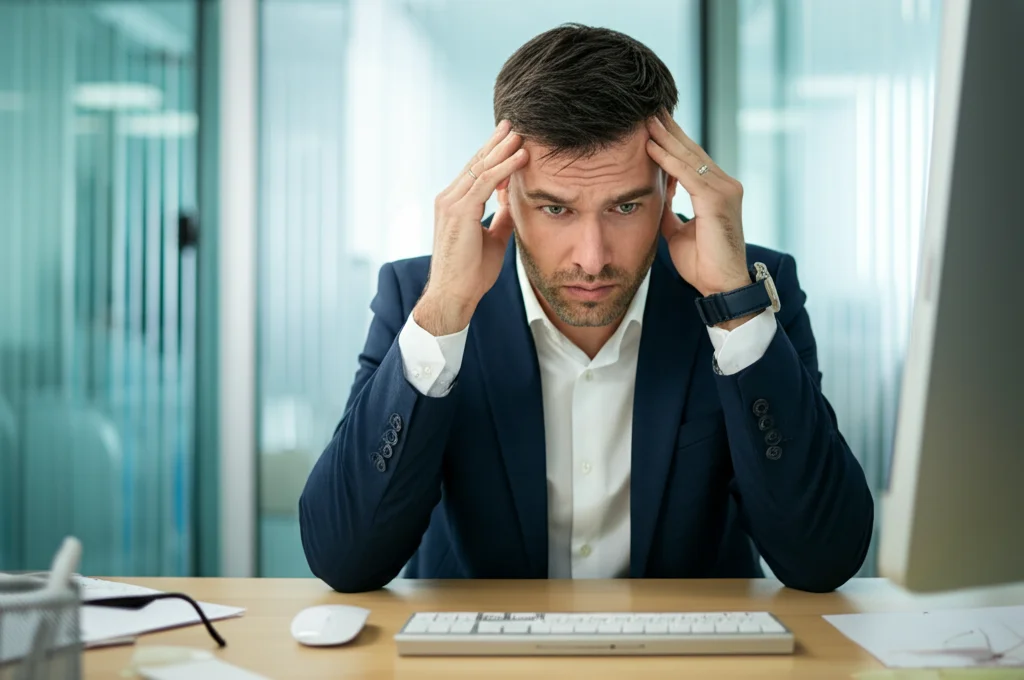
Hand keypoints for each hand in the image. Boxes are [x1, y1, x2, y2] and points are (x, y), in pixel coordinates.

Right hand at [415, 121, 528, 335]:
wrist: (454, 295)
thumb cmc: (471, 273)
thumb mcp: (493, 238)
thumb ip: (501, 216)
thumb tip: (514, 199)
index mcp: (454, 204)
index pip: (476, 171)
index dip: (494, 154)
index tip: (511, 139)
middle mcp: (449, 199)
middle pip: (476, 162)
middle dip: (496, 143)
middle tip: (514, 124)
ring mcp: (451, 203)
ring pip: (481, 167)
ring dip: (503, 149)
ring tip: (521, 133)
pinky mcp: (459, 211)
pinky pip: (486, 182)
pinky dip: (505, 168)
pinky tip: (521, 157)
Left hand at [645, 116, 749, 299]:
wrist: (721, 286)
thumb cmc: (703, 264)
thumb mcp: (678, 232)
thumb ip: (670, 211)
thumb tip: (657, 197)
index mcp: (716, 191)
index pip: (691, 159)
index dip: (671, 141)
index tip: (651, 124)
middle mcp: (724, 185)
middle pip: (691, 150)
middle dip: (668, 130)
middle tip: (647, 109)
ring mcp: (724, 191)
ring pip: (689, 157)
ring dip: (665, 138)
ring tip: (646, 120)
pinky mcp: (717, 201)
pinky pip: (688, 174)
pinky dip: (668, 160)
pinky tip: (651, 147)